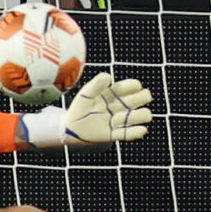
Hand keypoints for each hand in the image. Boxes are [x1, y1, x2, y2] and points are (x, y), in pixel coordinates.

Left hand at [19, 73, 153, 145]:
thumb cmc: (77, 108)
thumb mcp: (85, 94)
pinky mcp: (112, 134)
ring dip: (137, 116)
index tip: (137, 86)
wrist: (68, 127)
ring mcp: (116, 120)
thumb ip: (95, 85)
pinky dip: (136, 132)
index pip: (127, 87)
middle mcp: (117, 106)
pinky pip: (127, 134)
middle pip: (137, 100)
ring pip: (137, 116)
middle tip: (142, 98)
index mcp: (111, 94)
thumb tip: (109, 76)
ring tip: (122, 118)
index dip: (134, 85)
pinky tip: (142, 130)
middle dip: (142, 97)